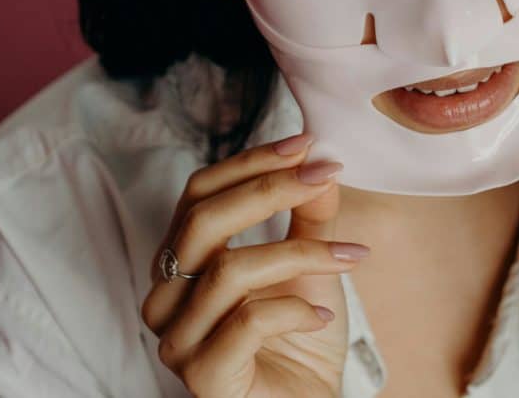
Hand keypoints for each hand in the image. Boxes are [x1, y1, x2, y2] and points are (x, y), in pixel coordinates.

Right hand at [140, 132, 367, 396]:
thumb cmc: (301, 339)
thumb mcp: (311, 264)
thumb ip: (309, 215)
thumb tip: (320, 165)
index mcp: (184, 261)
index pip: (199, 193)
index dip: (250, 162)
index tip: (306, 144)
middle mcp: (168, 297)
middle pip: (202, 220)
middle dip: (269, 189)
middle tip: (325, 177)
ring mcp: (179, 339)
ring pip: (230, 270)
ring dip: (302, 253)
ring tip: (350, 256)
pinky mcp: (203, 377)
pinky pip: (246, 322)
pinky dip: (294, 310)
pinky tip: (321, 317)